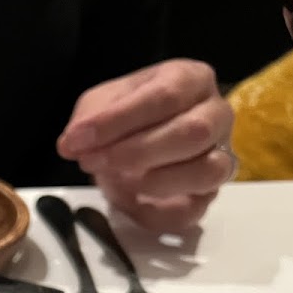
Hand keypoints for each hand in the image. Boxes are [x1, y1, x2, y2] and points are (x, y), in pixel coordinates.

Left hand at [57, 59, 234, 231]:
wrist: (133, 151)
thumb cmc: (125, 118)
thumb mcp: (100, 105)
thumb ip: (88, 119)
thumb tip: (73, 142)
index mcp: (192, 80)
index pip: (166, 95)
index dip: (119, 119)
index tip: (78, 139)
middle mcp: (216, 116)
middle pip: (193, 133)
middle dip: (135, 152)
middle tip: (92, 162)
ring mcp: (219, 157)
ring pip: (206, 172)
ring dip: (153, 181)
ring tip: (115, 180)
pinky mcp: (207, 197)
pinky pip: (190, 211)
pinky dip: (155, 212)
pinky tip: (130, 201)